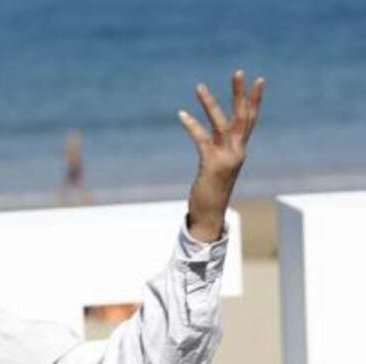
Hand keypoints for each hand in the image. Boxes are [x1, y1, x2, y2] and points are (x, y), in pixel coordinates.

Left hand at [178, 69, 264, 241]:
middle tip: (239, 71)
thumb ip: (219, 154)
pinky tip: (181, 113)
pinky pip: (201, 139)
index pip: (250, 120)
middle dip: (240, 93)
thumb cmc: (211, 193)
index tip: (258, 80)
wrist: (210, 216)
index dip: (254, 100)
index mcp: (240, 150)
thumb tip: (212, 145)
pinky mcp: (211, 164)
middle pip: (243, 116)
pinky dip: (192, 125)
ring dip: (210, 103)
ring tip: (199, 86)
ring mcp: (226, 157)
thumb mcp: (218, 170)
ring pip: (221, 123)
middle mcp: (237, 151)